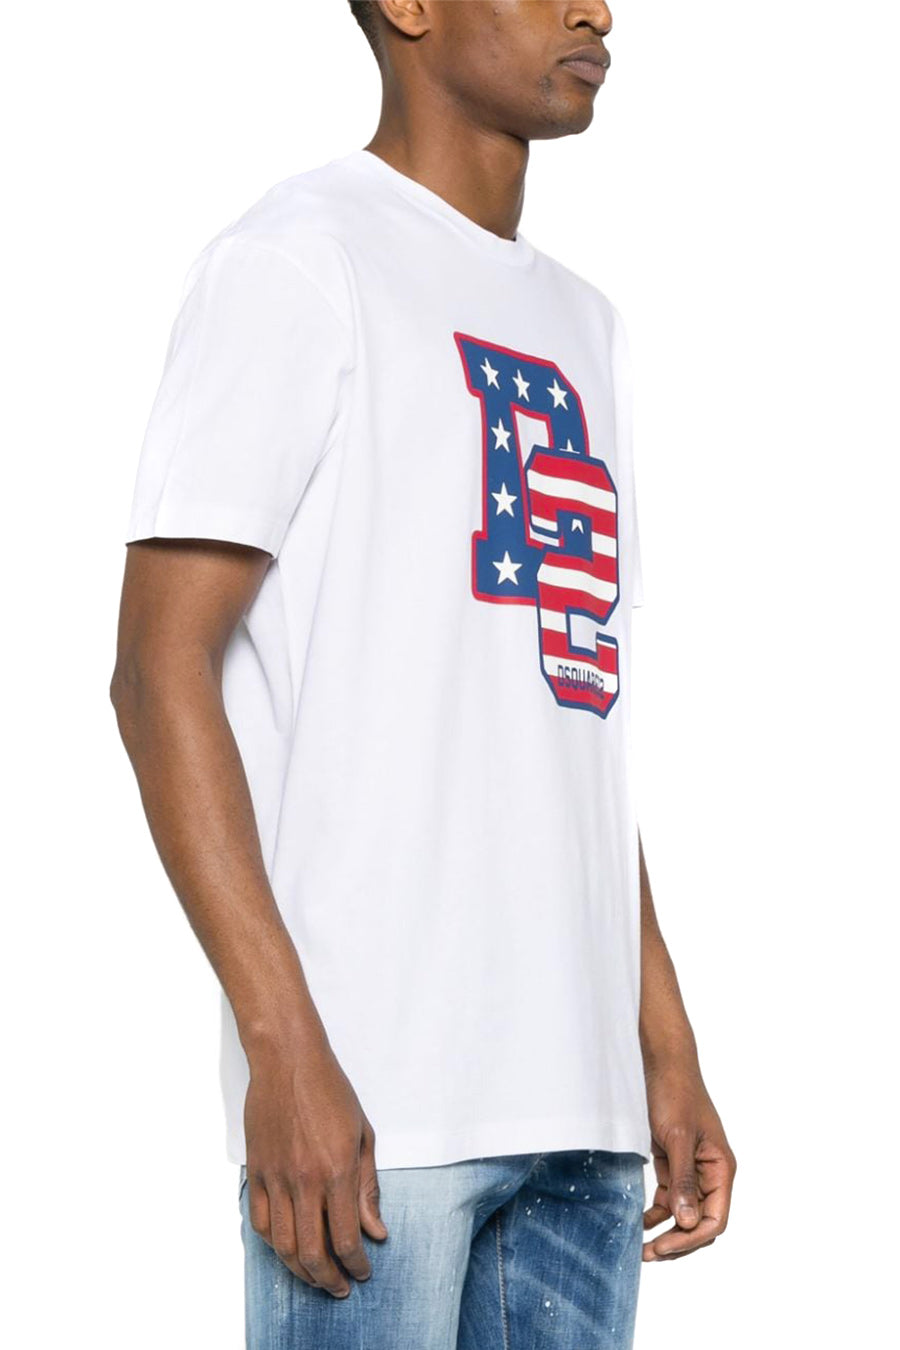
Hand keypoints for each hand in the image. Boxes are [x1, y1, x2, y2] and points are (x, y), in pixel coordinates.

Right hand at [243, 1032, 387, 1295]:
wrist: (288, 1060)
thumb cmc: (330, 1091)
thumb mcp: (363, 1135)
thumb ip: (368, 1187)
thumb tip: (376, 1231)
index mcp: (338, 1170)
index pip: (348, 1237)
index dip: (357, 1264)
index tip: (363, 1272)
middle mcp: (306, 1180)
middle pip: (313, 1252)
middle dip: (329, 1279)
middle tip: (341, 1287)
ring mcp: (277, 1177)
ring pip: (283, 1245)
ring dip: (301, 1270)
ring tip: (316, 1276)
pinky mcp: (257, 1171)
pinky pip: (261, 1222)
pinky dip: (274, 1244)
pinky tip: (288, 1248)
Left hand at [642, 1061, 735, 1260]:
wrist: (663, 1063)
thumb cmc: (676, 1094)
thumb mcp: (678, 1137)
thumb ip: (683, 1180)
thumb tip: (687, 1222)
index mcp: (721, 1169)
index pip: (715, 1219)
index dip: (691, 1239)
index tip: (663, 1246)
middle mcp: (711, 1173)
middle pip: (700, 1222)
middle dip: (677, 1241)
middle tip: (648, 1254)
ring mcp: (692, 1169)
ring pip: (683, 1212)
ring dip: (665, 1230)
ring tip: (642, 1246)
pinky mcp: (673, 1162)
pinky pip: (668, 1196)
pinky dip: (656, 1211)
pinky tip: (639, 1220)